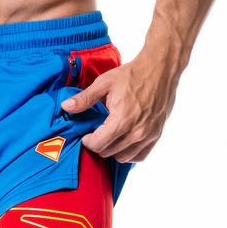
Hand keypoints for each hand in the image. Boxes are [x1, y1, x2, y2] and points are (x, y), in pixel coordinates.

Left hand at [60, 57, 176, 163]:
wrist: (160, 69)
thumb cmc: (132, 74)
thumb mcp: (104, 83)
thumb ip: (84, 99)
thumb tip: (66, 107)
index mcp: (121, 121)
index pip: (98, 145)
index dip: (88, 141)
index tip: (87, 134)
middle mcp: (136, 132)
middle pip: (108, 152)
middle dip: (98, 145)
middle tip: (97, 133)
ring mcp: (148, 135)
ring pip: (123, 157)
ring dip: (113, 150)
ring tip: (110, 137)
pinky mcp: (156, 135)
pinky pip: (139, 156)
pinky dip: (130, 153)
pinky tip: (123, 142)